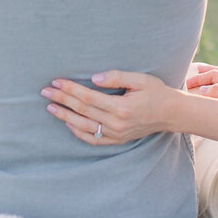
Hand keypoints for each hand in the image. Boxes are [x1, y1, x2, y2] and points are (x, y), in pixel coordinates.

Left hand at [42, 70, 175, 145]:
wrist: (172, 114)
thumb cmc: (157, 92)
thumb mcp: (140, 79)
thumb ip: (117, 77)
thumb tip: (94, 78)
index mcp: (121, 107)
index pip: (88, 97)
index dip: (70, 89)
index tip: (56, 82)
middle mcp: (116, 123)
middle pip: (83, 111)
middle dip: (62, 100)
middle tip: (45, 92)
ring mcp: (117, 134)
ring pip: (85, 127)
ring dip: (65, 117)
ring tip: (50, 108)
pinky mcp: (118, 140)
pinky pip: (95, 139)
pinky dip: (79, 133)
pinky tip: (69, 124)